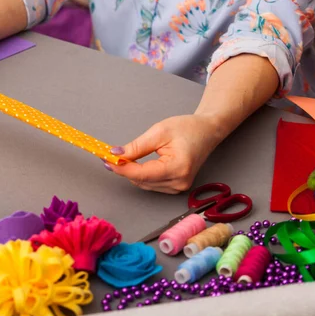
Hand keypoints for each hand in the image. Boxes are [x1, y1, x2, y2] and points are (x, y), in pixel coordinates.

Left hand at [104, 115, 223, 193]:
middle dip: (124, 168)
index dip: (121, 168)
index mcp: (178, 168)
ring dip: (131, 172)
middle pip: (141, 180)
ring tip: (124, 157)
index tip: (106, 160)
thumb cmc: (188, 128)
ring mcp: (178, 187)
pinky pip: (150, 183)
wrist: (207, 131)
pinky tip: (136, 164)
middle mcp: (179, 182)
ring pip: (143, 184)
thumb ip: (136, 146)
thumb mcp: (159, 132)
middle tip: (111, 155)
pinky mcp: (175, 187)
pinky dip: (140, 174)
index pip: (141, 174)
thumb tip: (116, 155)